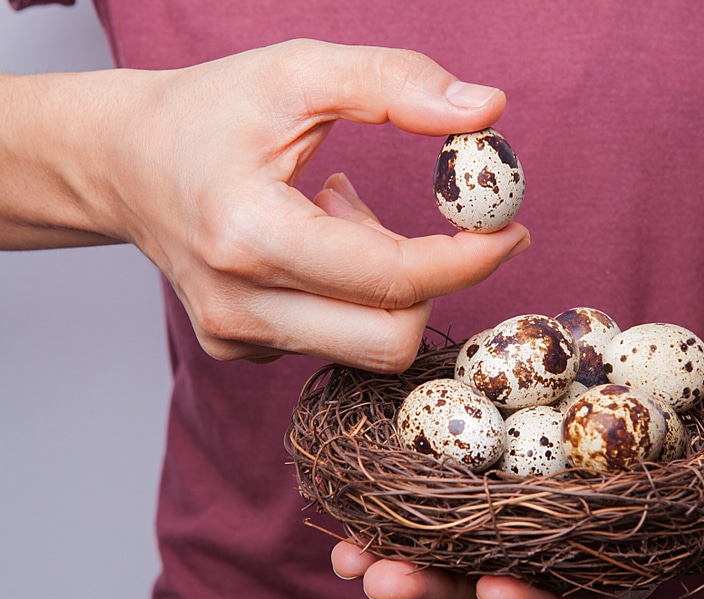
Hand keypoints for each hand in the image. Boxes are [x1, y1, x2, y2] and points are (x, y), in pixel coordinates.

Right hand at [33, 40, 529, 368]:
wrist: (122, 162)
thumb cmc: (208, 112)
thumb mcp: (297, 72)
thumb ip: (395, 83)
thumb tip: (489, 109)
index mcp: (248, 234)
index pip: (392, 278)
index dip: (468, 259)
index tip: (511, 230)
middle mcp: (237, 306)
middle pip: (390, 338)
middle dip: (432, 282)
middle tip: (428, 225)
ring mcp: (235, 338)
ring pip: (367, 344)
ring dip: (384, 283)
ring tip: (338, 215)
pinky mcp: (238, 350)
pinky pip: (333, 340)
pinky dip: (350, 294)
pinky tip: (314, 242)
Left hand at [330, 496, 703, 598]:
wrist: (692, 419)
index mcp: (617, 571)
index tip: (496, 592)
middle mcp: (561, 555)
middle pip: (491, 581)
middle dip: (435, 587)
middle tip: (373, 576)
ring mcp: (527, 515)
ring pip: (456, 544)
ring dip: (396, 548)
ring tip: (342, 550)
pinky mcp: (503, 469)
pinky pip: (448, 486)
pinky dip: (401, 491)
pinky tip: (357, 486)